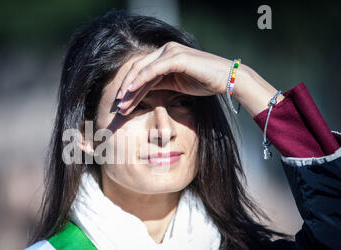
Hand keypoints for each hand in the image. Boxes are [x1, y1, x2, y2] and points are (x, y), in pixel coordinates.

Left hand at [115, 41, 231, 114]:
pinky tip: (131, 92)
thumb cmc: (204, 82)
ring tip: (122, 104)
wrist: (227, 79)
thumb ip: (159, 83)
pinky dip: (140, 81)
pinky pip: (152, 70)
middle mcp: (166, 49)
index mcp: (166, 54)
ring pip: (142, 70)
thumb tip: (143, 91)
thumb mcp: (176, 84)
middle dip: (126, 88)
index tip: (123, 103)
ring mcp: (170, 51)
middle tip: (118, 106)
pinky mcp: (176, 57)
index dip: (130, 87)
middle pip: (138, 69)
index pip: (142, 70)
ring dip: (130, 88)